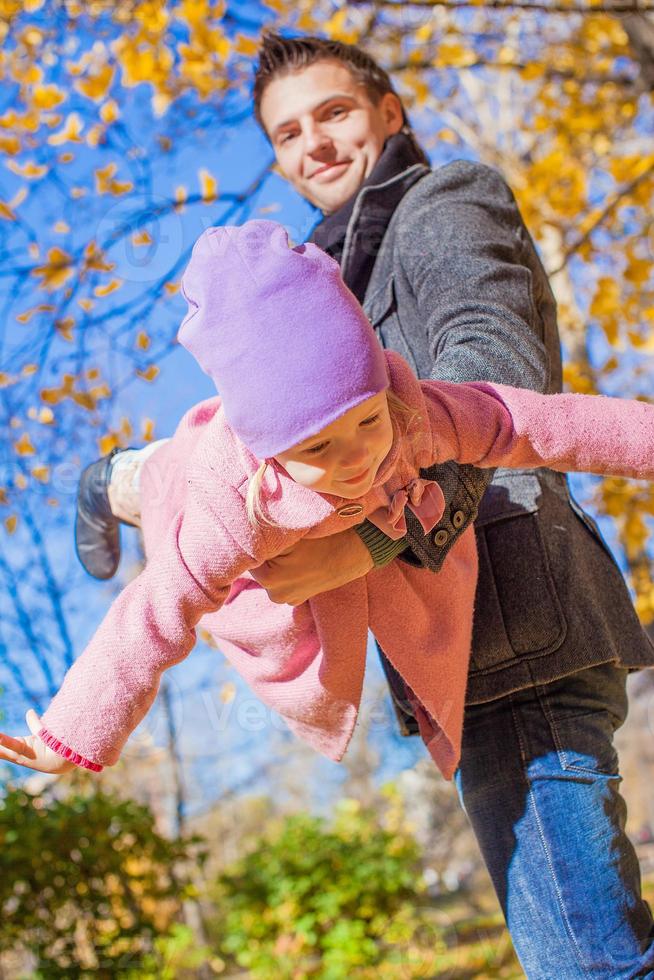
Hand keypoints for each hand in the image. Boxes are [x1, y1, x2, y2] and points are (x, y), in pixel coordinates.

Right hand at [0, 709, 74, 773]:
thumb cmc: (54, 750)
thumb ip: (34, 724)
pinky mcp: (26, 752)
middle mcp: (15, 754)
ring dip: (0, 742)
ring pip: (1, 748)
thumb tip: (29, 712)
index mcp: (16, 748)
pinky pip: (13, 745)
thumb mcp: (40, 734)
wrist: (65, 761)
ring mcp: (19, 754)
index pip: (0, 744)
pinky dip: (3, 741)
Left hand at [250, 528, 373, 604]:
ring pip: (272, 572)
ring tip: (294, 549)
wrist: (356, 553)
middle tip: (283, 538)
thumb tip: (245, 526)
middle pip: (260, 565)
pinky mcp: (299, 599)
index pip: (249, 555)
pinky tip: (301, 560)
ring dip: (277, 561)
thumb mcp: (292, 534)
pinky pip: (284, 580)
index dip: (257, 540)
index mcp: (270, 579)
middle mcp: (276, 595)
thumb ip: (266, 534)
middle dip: (267, 552)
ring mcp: (288, 600)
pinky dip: (287, 570)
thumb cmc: (324, 540)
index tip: (265, 529)